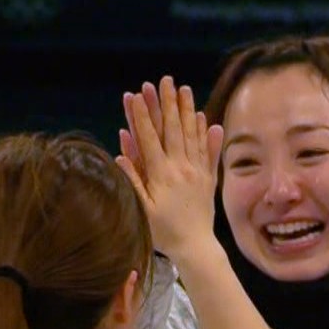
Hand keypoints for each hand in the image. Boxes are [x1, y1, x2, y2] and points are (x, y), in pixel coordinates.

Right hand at [115, 76, 223, 263]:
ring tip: (184, 89)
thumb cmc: (163, 233)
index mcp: (162, 175)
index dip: (141, 115)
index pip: (149, 138)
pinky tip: (205, 118)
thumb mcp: (141, 210)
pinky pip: (208, 151)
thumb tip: (120, 154)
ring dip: (187, 110)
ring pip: (192, 135)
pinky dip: (206, 133)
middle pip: (173, 129)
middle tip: (164, 80)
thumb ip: (132, 181)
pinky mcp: (208, 179)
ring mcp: (197, 172)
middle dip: (167, 103)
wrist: (195, 247)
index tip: (136, 94)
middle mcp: (181, 168)